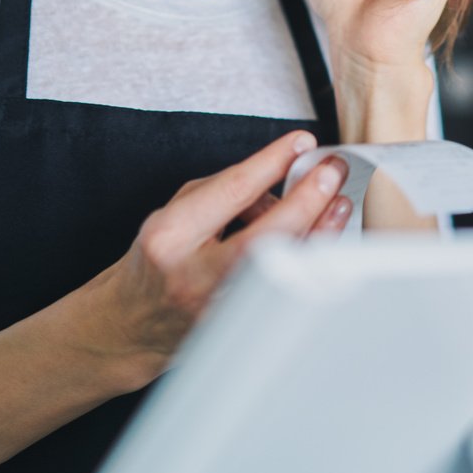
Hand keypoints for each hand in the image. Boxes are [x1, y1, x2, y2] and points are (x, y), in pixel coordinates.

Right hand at [105, 131, 349, 373]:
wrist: (133, 321)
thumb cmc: (160, 258)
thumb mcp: (177, 211)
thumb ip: (226, 191)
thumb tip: (283, 176)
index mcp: (171, 236)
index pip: (231, 192)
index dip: (272, 163)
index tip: (302, 143)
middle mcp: (192, 276)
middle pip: (262, 238)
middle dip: (305, 200)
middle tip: (331, 173)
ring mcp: (217, 309)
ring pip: (280, 269)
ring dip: (317, 232)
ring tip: (338, 202)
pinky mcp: (238, 330)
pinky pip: (282, 289)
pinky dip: (304, 260)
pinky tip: (320, 239)